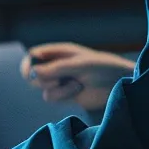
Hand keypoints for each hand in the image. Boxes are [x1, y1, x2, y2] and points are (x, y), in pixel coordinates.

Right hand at [20, 42, 134, 111]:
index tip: (34, 72)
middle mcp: (56, 65)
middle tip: (56, 80)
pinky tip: (77, 90)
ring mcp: (59, 80)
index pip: (33, 55)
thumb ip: (56, 68)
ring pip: (42, 87)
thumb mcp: (79, 65)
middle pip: (32, 73)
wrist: (118, 85)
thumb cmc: (103, 67)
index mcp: (59, 51)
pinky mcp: (64, 94)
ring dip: (57, 88)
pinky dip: (63, 95)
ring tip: (75, 83)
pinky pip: (51, 97)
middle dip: (41, 79)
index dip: (30, 64)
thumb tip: (33, 73)